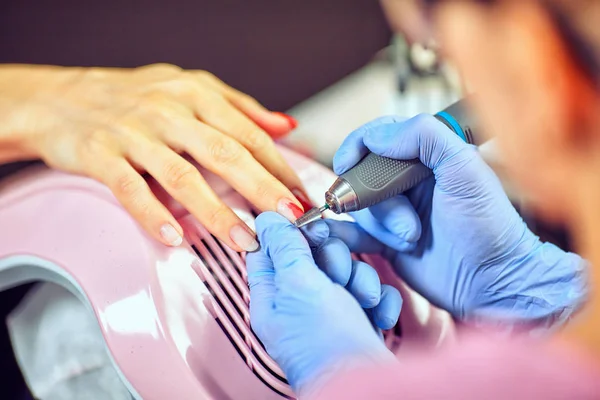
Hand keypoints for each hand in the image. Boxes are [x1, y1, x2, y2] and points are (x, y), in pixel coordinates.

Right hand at [0, 64, 307, 249]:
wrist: (61, 99)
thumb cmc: (132, 98)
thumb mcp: (190, 89)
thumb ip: (240, 108)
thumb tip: (285, 125)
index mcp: (196, 96)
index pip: (249, 134)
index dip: (279, 167)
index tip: (301, 196)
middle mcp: (169, 112)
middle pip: (225, 153)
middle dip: (263, 189)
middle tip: (289, 219)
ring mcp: (135, 133)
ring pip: (183, 176)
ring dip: (218, 212)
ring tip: (244, 240)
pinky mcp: (101, 154)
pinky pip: (131, 188)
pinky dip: (153, 215)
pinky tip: (175, 238)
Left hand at [247, 212, 399, 396]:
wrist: (372, 387)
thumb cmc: (327, 344)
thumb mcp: (299, 285)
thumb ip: (285, 247)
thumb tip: (266, 217)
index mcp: (273, 296)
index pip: (271, 249)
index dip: (292, 232)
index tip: (312, 228)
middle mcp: (300, 302)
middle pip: (314, 254)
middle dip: (335, 260)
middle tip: (337, 275)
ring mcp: (332, 312)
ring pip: (348, 270)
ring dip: (361, 281)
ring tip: (361, 302)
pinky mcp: (359, 320)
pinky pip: (371, 291)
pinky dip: (379, 301)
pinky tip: (377, 316)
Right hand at [329, 114, 587, 328]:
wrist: (493, 282)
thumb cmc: (488, 225)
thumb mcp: (465, 168)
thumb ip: (424, 136)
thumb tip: (374, 136)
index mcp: (426, 155)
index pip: (378, 136)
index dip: (357, 147)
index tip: (346, 164)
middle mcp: (407, 180)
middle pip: (363, 174)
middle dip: (378, 199)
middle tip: (407, 224)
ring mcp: (395, 211)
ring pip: (361, 207)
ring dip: (382, 226)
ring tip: (412, 240)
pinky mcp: (386, 241)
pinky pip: (355, 233)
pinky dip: (351, 237)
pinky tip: (362, 244)